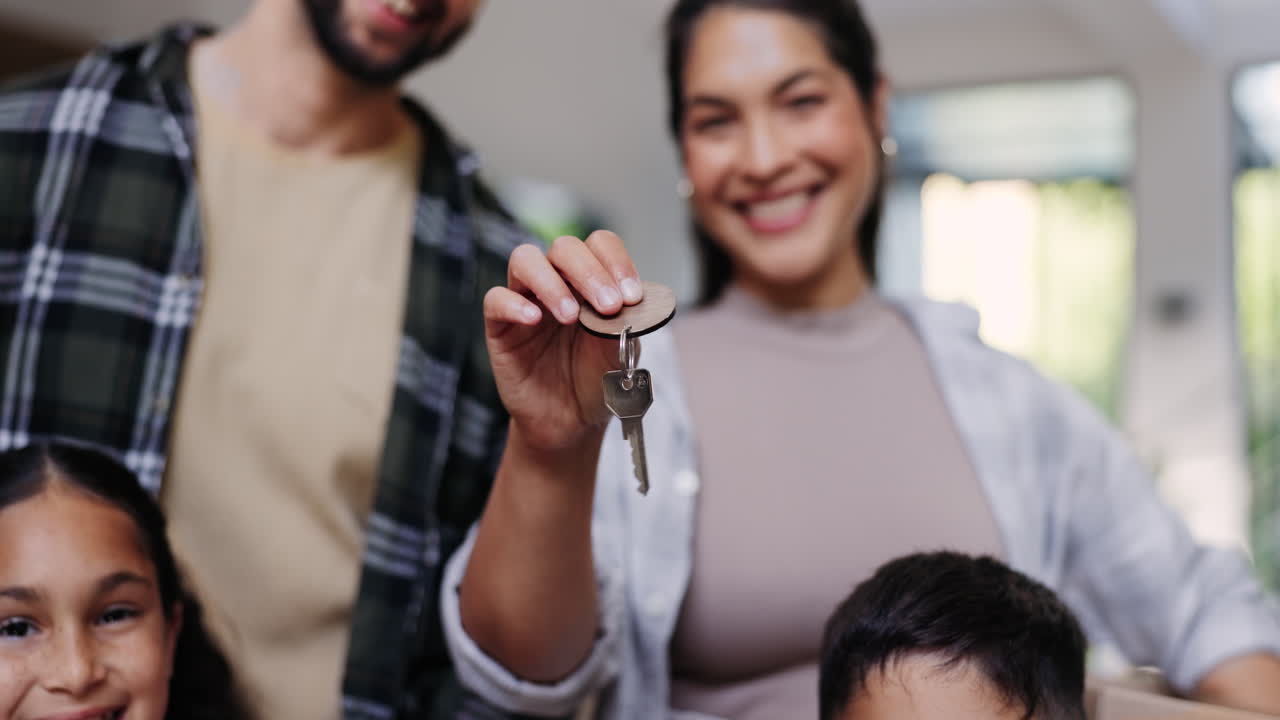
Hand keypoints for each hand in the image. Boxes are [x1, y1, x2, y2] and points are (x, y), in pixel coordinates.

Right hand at [484, 231, 643, 452]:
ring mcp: (526, 298)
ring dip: (551, 282)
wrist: (571, 420)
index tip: (631, 296)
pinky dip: (514, 304)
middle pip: (564, 247)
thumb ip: (623, 322)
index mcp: (590, 280)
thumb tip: (628, 300)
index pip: (599, 245)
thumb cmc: (596, 379)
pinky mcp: (499, 324)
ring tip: (571, 316)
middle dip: (589, 272)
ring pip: (525, 259)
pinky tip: (534, 320)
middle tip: (608, 306)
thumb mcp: (619, 350)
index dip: (616, 262)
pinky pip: (496, 299)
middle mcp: (557, 281)